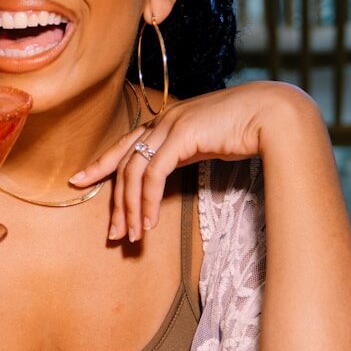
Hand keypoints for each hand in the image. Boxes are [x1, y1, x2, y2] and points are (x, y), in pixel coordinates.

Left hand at [70, 81, 307, 241]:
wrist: (271, 113)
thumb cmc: (245, 129)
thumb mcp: (207, 141)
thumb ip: (186, 151)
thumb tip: (172, 169)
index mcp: (166, 121)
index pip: (124, 145)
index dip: (100, 164)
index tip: (79, 180)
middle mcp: (162, 121)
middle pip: (124, 163)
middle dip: (115, 202)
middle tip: (112, 232)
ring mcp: (170, 125)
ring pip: (134, 172)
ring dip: (131, 209)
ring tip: (131, 236)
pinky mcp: (181, 136)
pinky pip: (153, 175)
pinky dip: (147, 202)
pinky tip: (148, 223)